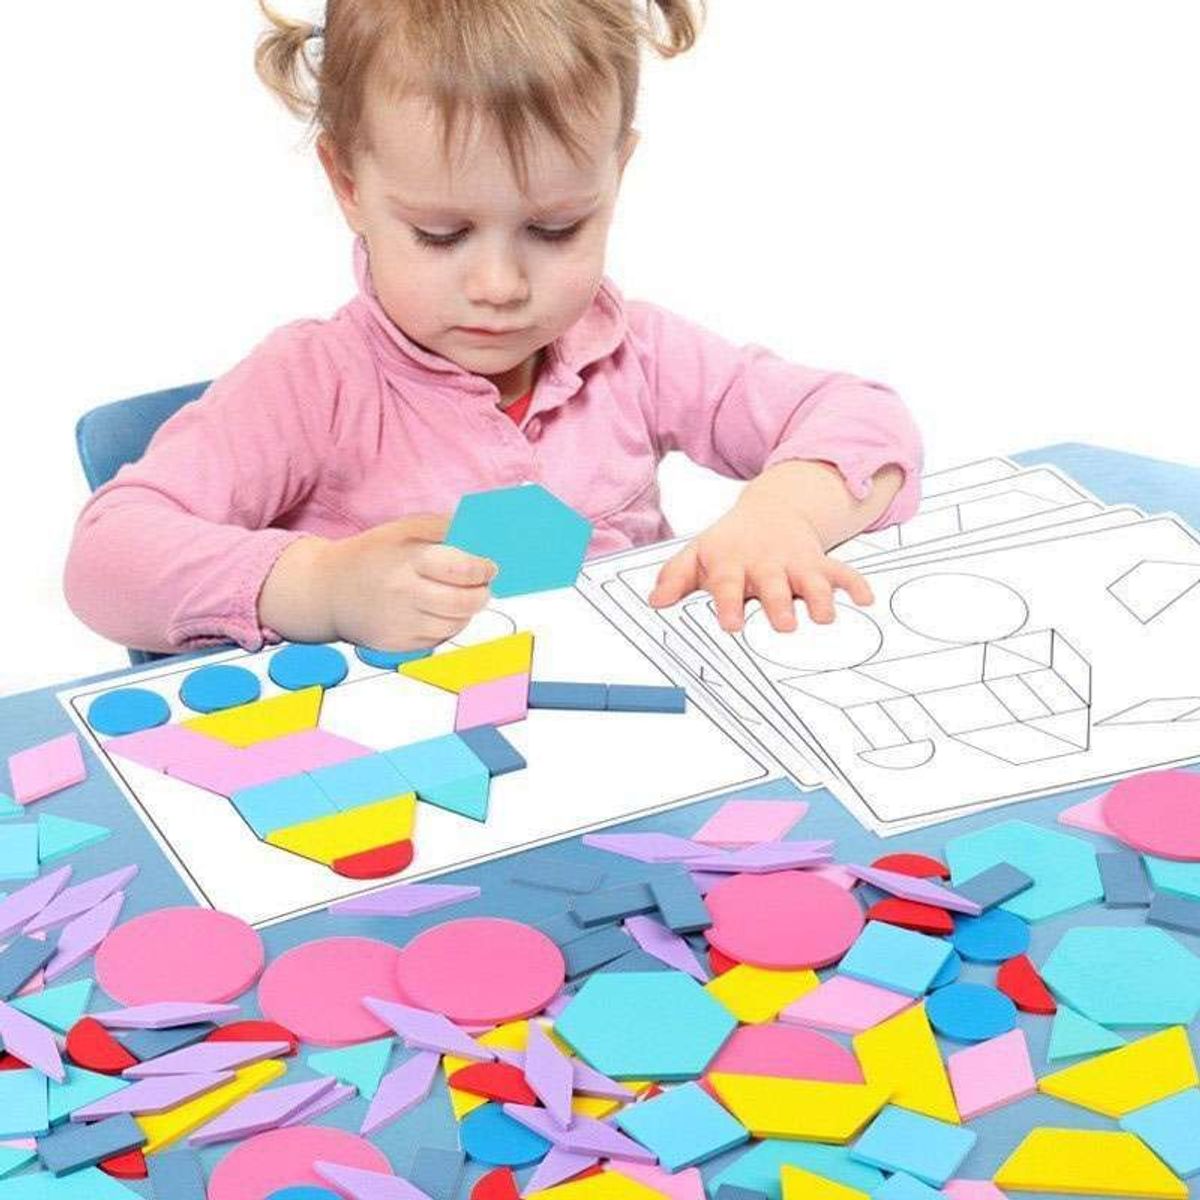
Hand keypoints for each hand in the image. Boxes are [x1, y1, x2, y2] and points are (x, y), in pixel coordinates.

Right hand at [262, 515, 495, 649]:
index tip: (488, 567)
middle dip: (482, 593)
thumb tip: (483, 537)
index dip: (483, 569)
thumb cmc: (372, 555)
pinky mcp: (397, 646)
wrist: (327, 591)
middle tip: (481, 585)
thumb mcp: (404, 528)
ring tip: (454, 596)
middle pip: (465, 603)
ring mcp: (400, 624)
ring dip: (464, 611)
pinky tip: (432, 611)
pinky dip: (444, 626)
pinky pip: (438, 640)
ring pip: (455, 625)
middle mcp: (404, 594)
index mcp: (407, 560)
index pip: (461, 569)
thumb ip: (445, 529)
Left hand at [648, 469, 873, 633]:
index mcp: (732, 563)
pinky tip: (866, 599)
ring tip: (825, 616)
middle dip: (779, 603)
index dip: (729, 604)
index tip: (731, 625)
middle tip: (785, 625)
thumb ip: (675, 578)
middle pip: (773, 585)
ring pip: (810, 580)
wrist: (771, 509)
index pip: (728, 584)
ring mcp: (795, 563)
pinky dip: (855, 584)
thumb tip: (655, 602)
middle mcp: (766, 563)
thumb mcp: (697, 555)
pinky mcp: (820, 563)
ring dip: (820, 597)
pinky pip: (842, 572)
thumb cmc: (729, 544)